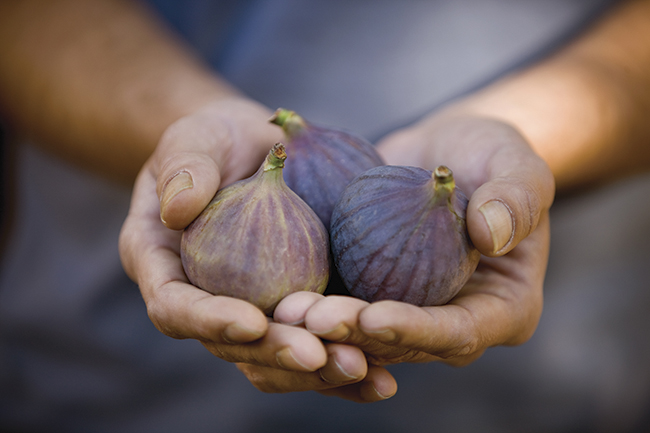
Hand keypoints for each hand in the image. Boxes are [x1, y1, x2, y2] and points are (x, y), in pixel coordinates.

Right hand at [118, 98, 394, 400]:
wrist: (253, 148)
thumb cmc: (213, 141)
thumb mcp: (193, 141)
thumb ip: (184, 169)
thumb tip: (177, 209)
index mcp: (166, 270)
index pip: (176, 307)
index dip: (210, 321)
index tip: (253, 322)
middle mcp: (208, 301)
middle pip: (235, 345)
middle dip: (276, 354)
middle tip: (318, 356)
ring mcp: (254, 307)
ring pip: (280, 354)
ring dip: (320, 368)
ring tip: (364, 367)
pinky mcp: (295, 303)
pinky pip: (318, 337)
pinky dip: (350, 353)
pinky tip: (385, 371)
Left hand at [274, 114, 553, 366]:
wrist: (447, 153)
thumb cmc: (492, 156)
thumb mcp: (517, 164)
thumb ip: (518, 197)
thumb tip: (491, 233)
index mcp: (501, 310)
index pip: (459, 332)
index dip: (417, 330)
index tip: (375, 316)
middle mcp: (451, 322)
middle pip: (402, 343)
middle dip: (355, 335)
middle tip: (311, 319)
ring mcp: (408, 310)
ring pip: (362, 334)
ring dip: (322, 328)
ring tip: (284, 311)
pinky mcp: (371, 291)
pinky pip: (340, 303)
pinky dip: (310, 303)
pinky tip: (275, 295)